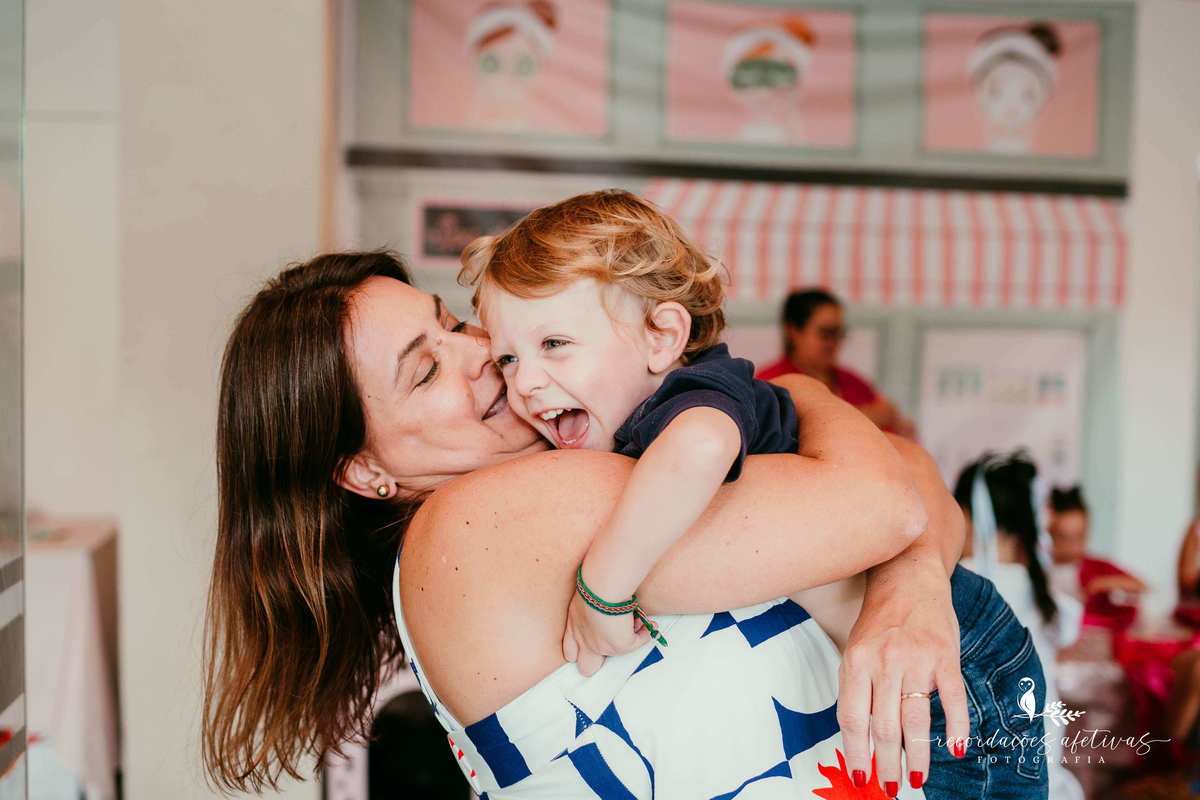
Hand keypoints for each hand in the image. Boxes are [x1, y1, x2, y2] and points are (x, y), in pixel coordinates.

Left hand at [562, 592, 650, 676]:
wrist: (602, 588)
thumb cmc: (594, 585)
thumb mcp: (585, 597)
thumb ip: (591, 607)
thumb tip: (608, 607)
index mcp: (574, 628)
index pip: (571, 651)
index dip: (581, 649)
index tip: (596, 635)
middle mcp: (586, 642)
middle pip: (586, 668)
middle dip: (597, 662)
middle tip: (613, 641)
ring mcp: (603, 647)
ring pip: (618, 653)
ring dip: (628, 637)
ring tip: (634, 620)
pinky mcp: (621, 646)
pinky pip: (638, 642)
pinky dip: (644, 631)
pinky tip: (645, 620)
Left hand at [837, 565, 969, 793]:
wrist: (908, 576)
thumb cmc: (880, 620)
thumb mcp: (856, 649)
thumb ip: (857, 687)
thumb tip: (859, 738)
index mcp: (856, 662)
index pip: (853, 718)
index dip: (856, 752)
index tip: (860, 777)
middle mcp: (884, 661)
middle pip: (884, 725)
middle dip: (886, 763)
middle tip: (889, 788)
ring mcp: (916, 659)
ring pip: (916, 718)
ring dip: (916, 755)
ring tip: (916, 779)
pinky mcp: (945, 656)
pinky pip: (952, 698)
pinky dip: (956, 725)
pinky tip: (956, 747)